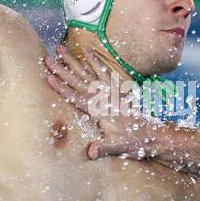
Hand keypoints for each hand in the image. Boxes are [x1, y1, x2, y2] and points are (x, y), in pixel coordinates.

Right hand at [43, 46, 162, 159]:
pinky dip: (94, 60)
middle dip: (61, 70)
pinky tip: (87, 50)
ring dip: (73, 60)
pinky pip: (103, 71)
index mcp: (100, 111)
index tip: (48, 77)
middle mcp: (103, 98)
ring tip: (60, 48)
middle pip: (78, 81)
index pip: (76, 98)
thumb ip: (102, 148)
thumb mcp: (117, 147)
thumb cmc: (134, 143)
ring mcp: (109, 93)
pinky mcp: (115, 90)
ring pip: (87, 73)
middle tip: (47, 58)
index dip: (61, 88)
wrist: (152, 135)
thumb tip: (89, 152)